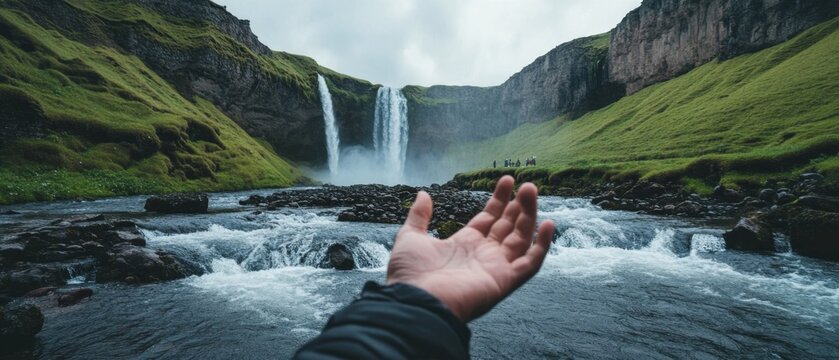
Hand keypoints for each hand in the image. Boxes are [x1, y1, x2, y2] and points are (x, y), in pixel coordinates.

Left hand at [387, 176, 554, 321]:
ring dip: (529, 215)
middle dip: (518, 204)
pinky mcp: (505, 280)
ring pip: (521, 238)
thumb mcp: (411, 237)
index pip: (490, 218)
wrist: (415, 302)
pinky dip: (542, 246)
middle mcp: (483, 254)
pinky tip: (548, 224)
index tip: (508, 180)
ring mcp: (496, 267)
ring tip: (531, 190)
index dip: (500, 199)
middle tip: (527, 184)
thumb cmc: (410, 274)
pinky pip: (530, 263)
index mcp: (464, 244)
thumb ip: (419, 216)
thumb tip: (423, 194)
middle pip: (508, 225)